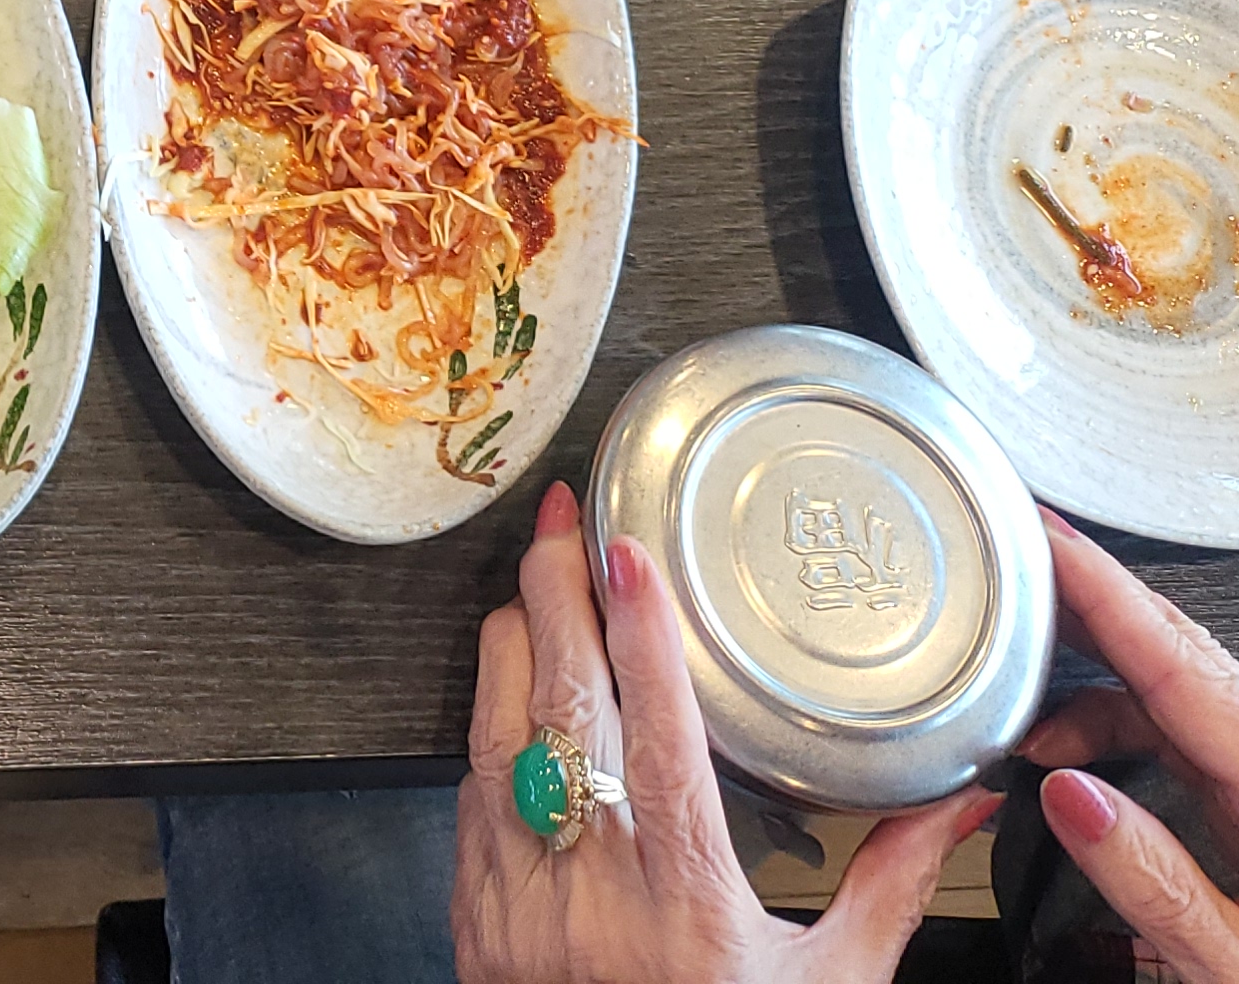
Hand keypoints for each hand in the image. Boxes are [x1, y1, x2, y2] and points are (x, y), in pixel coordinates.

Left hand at [452, 478, 995, 983]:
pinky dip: (487, 723)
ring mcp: (520, 895)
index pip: (654, 735)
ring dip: (509, 641)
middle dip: (554, 593)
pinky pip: (467, 787)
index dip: (638, 635)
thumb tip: (962, 803)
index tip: (628, 555)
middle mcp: (594, 889)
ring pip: (494, 728)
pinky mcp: (474, 908)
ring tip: (533, 577)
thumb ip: (893, 884)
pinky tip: (505, 685)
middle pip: (559, 704)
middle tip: (563, 522)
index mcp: (688, 901)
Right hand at [1020, 511, 1238, 983]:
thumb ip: (1157, 884)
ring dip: (1083, 677)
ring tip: (1012, 690)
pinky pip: (1169, 727)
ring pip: (1165, 687)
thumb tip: (1070, 799)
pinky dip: (1104, 722)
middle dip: (1083, 600)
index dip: (1104, 589)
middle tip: (1006, 560)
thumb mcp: (1234, 963)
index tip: (1042, 536)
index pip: (1179, 662)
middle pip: (1174, 651)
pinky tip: (1058, 753)